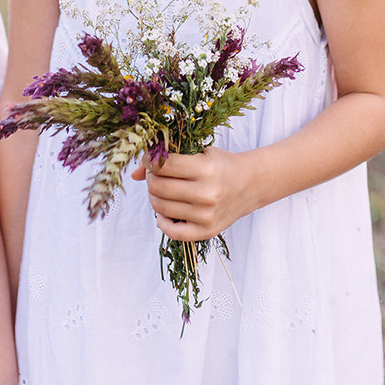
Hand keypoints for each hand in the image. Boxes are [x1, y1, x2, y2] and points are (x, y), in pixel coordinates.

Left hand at [134, 147, 258, 241]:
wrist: (250, 185)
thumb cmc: (221, 165)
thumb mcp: (199, 153)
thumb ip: (167, 160)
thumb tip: (134, 173)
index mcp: (206, 168)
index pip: (163, 165)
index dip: (150, 161)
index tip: (150, 160)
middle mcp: (206, 193)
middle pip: (157, 187)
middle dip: (151, 179)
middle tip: (156, 175)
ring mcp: (206, 215)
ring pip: (160, 206)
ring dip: (154, 197)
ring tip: (163, 190)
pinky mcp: (206, 231)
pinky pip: (171, 231)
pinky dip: (162, 221)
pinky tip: (166, 211)